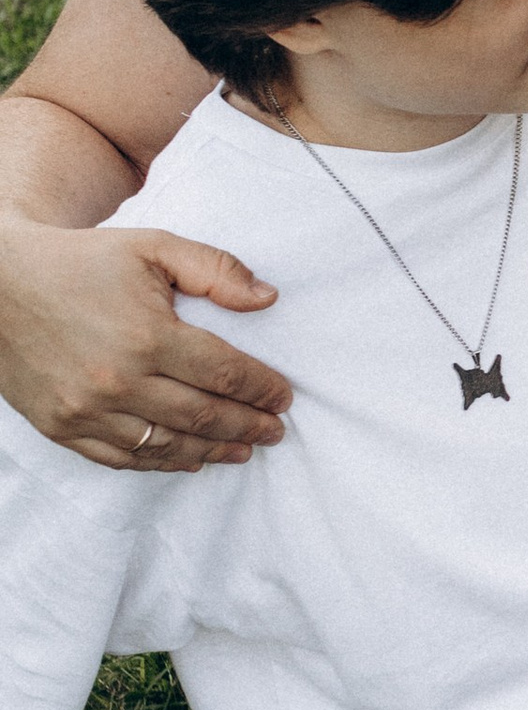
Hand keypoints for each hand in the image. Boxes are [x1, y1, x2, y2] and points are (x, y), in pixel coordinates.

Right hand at [0, 220, 288, 471]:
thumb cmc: (81, 261)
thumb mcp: (152, 247)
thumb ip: (215, 270)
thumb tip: (268, 299)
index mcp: (147, 335)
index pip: (226, 374)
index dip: (263, 389)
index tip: (285, 397)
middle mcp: (118, 381)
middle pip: (204, 417)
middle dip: (249, 426)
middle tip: (276, 431)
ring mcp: (86, 410)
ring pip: (167, 446)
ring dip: (212, 452)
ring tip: (243, 450)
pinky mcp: (60, 427)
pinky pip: (122, 458)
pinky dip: (161, 462)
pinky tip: (188, 459)